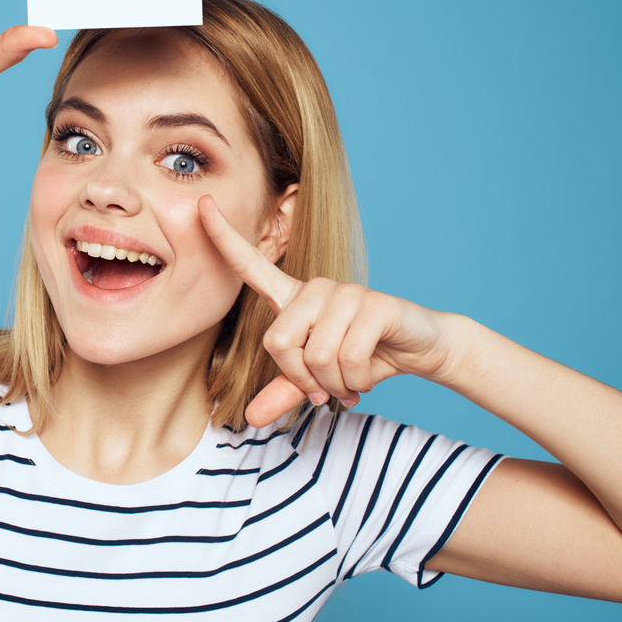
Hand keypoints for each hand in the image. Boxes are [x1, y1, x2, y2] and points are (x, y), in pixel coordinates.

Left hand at [197, 195, 461, 426]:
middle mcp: (315, 290)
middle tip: (325, 389)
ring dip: (334, 385)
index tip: (201, 204)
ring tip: (350, 381)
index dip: (223, 237)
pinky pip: (348, 357)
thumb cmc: (364, 357)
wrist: (420, 349)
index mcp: (294, 299)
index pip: (251, 264)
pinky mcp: (375, 304)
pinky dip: (355, 381)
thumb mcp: (320, 379)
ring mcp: (346, 292)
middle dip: (301, 379)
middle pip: (277, 341)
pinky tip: (366, 378)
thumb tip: (253, 417)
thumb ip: (286, 391)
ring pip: (316, 356)